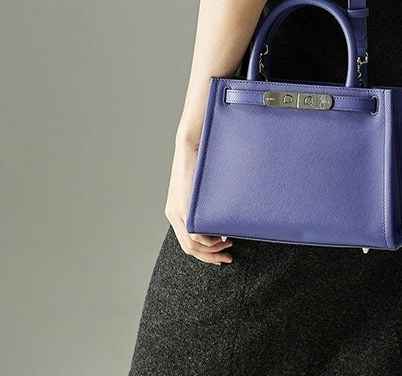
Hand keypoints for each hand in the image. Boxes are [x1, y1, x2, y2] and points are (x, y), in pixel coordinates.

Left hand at [164, 133, 233, 265]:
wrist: (192, 144)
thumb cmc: (202, 161)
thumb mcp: (203, 188)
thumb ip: (206, 203)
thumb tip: (222, 216)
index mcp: (177, 211)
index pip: (188, 242)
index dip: (205, 253)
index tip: (222, 253)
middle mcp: (173, 214)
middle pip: (189, 249)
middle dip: (210, 257)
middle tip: (227, 258)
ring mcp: (177, 212)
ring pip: (192, 245)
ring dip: (212, 250)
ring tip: (228, 246)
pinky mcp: (183, 207)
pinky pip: (194, 234)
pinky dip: (209, 241)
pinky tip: (221, 238)